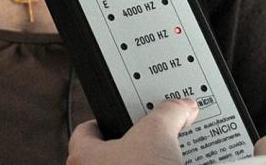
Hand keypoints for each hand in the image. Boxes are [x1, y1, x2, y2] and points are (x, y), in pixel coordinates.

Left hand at [67, 98, 198, 164]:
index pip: (88, 129)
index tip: (126, 115)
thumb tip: (181, 107)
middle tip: (156, 134)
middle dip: (135, 143)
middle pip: (110, 152)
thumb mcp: (158, 133)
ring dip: (147, 163)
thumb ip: (168, 113)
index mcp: (83, 157)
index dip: (109, 118)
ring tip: (170, 156)